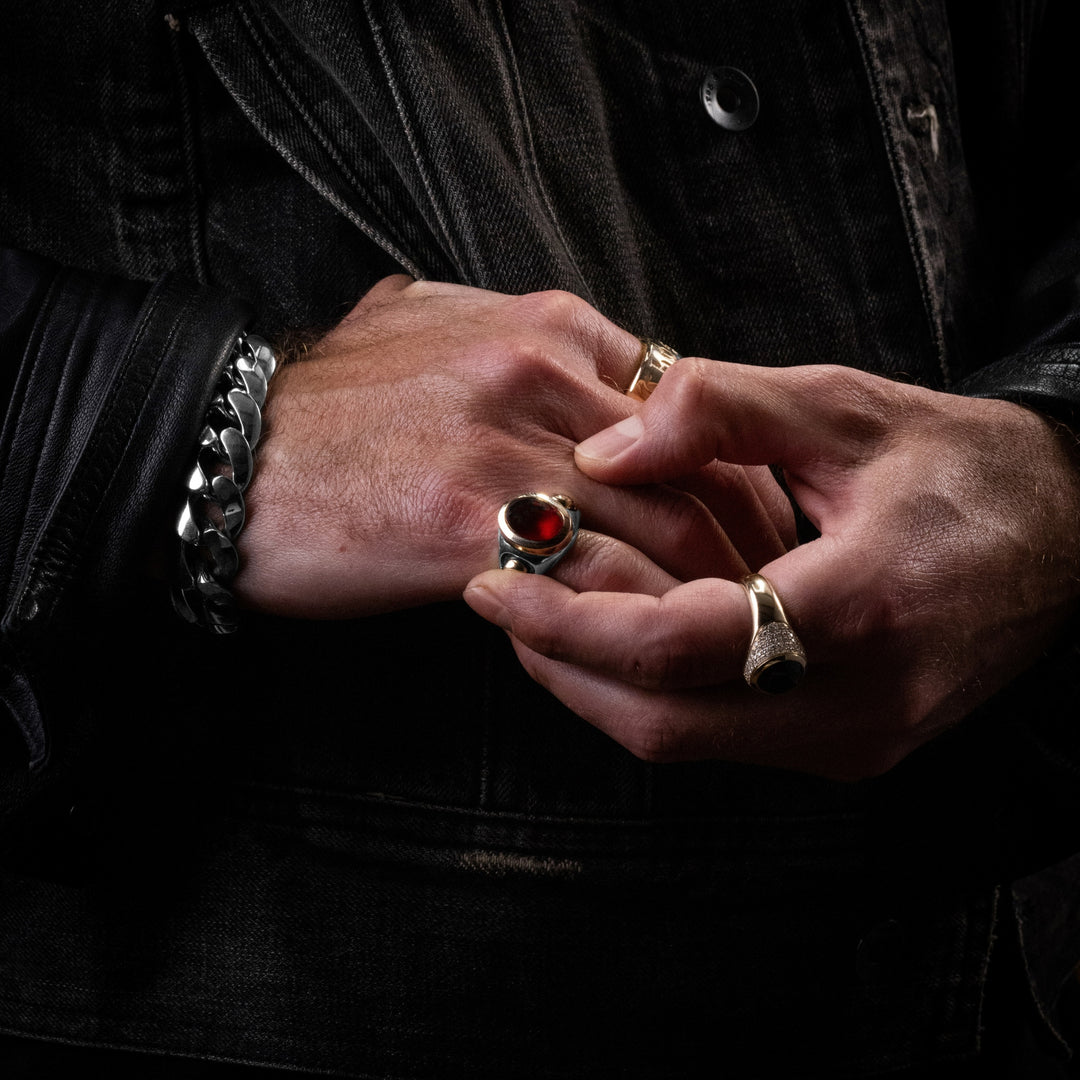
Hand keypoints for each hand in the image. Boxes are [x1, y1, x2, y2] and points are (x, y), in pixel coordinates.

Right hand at [234, 278, 792, 615]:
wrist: (222, 452)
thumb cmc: (329, 407)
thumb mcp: (425, 327)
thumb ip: (509, 332)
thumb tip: (563, 349)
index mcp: (546, 327)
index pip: (692, 403)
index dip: (741, 474)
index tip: (761, 529)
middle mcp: (541, 375)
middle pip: (700, 467)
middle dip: (753, 542)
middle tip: (779, 597)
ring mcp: (506, 446)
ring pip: (666, 530)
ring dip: (715, 595)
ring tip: (740, 642)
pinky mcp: (468, 522)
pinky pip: (595, 583)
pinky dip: (640, 625)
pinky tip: (657, 658)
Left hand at [464, 360, 1079, 779]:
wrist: (1065, 534)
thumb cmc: (959, 464)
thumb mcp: (843, 407)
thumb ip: (718, 412)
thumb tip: (601, 449)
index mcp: (863, 603)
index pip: (678, 644)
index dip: (569, 617)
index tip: (495, 576)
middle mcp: (858, 698)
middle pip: (662, 718)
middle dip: (560, 661)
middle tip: (499, 592)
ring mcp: (855, 738)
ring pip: (681, 741)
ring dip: (593, 683)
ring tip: (539, 609)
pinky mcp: (849, 746)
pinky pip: (717, 738)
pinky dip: (648, 692)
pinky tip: (616, 632)